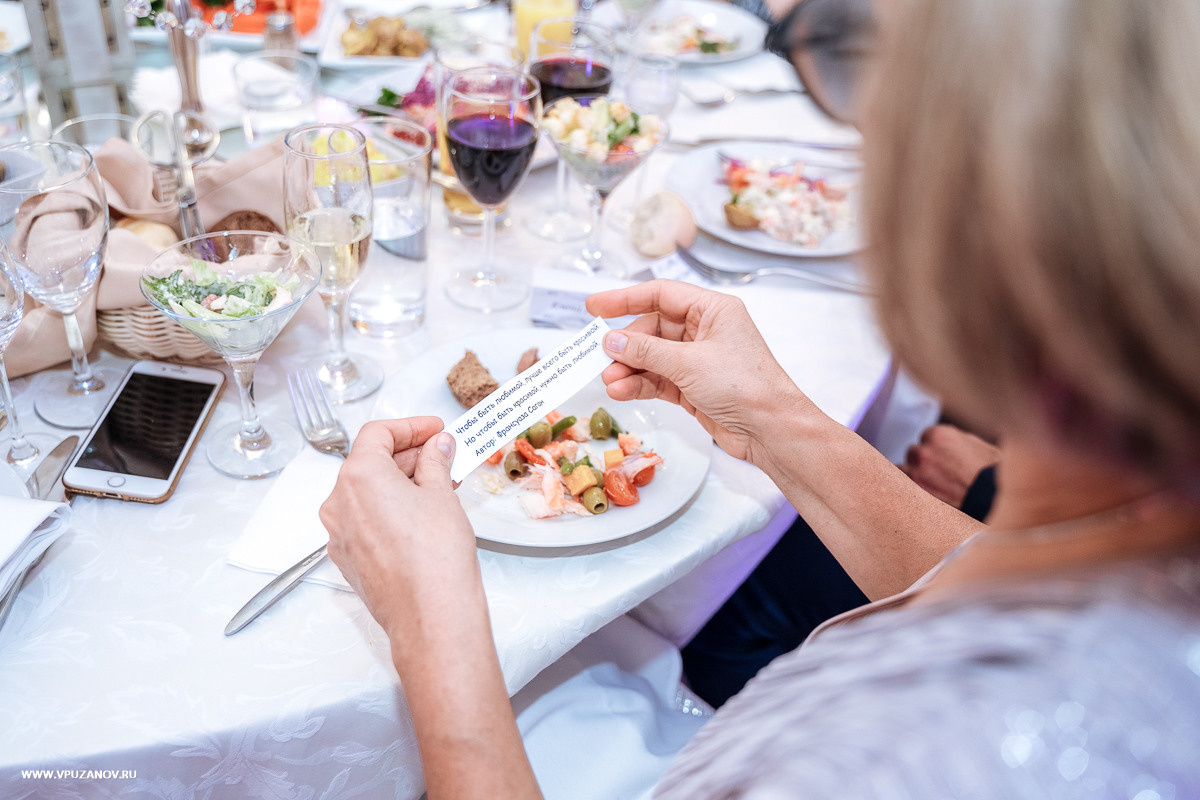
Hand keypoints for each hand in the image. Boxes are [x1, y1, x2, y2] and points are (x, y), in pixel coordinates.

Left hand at [321, 418, 479, 645]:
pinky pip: (365, 521)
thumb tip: (437, 447)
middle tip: (443, 456)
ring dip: (399, 484)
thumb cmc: (435, 556)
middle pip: (369, 463)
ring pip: (366, 493)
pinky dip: (389, 509)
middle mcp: (339, 502)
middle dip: (408, 457)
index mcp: (358, 476)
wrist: (430, 614)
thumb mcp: (442, 495)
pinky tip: (420, 515)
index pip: (378, 434)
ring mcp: (339, 533)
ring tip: (437, 486)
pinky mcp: (348, 558)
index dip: (410, 427)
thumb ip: (435, 462)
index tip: (435, 430)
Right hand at [586, 279, 806, 463]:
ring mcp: (697, 360)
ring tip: (610, 381)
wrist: (770, 430)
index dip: (625, 299)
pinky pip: (657, 379)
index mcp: (712, 310)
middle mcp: (704, 331)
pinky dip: (639, 384)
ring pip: (652, 357)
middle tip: (600, 358)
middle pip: (652, 329)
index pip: (661, 295)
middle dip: (626, 345)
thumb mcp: (689, 363)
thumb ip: (646, 351)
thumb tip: (610, 340)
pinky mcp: (692, 387)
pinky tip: (622, 391)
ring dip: (629, 369)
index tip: (595, 306)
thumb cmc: (745, 386)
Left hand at [900, 424, 999, 507]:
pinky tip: (919, 492)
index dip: (934, 448)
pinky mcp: (915, 489)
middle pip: (913, 452)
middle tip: (938, 473)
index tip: (941, 458)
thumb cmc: (989, 470)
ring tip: (930, 484)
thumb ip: (954, 439)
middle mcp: (924, 449)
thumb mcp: (975, 444)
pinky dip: (908, 487)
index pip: (926, 437)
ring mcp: (917, 469)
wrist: (991, 496)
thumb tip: (945, 441)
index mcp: (938, 434)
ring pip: (904, 468)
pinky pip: (902, 484)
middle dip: (923, 461)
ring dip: (914, 474)